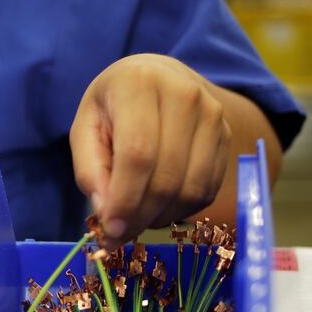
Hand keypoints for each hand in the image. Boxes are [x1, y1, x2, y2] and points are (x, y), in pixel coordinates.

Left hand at [71, 54, 232, 242]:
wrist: (156, 77)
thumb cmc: (113, 106)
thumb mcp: (85, 128)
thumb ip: (89, 170)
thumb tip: (106, 214)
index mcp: (139, 84)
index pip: (138, 154)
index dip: (125, 199)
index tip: (110, 230)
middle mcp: (184, 95)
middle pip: (167, 176)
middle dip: (140, 216)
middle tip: (118, 235)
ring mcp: (212, 115)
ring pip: (191, 188)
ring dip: (160, 217)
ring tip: (136, 218)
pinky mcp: (227, 136)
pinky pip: (208, 189)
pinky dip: (181, 210)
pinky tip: (158, 207)